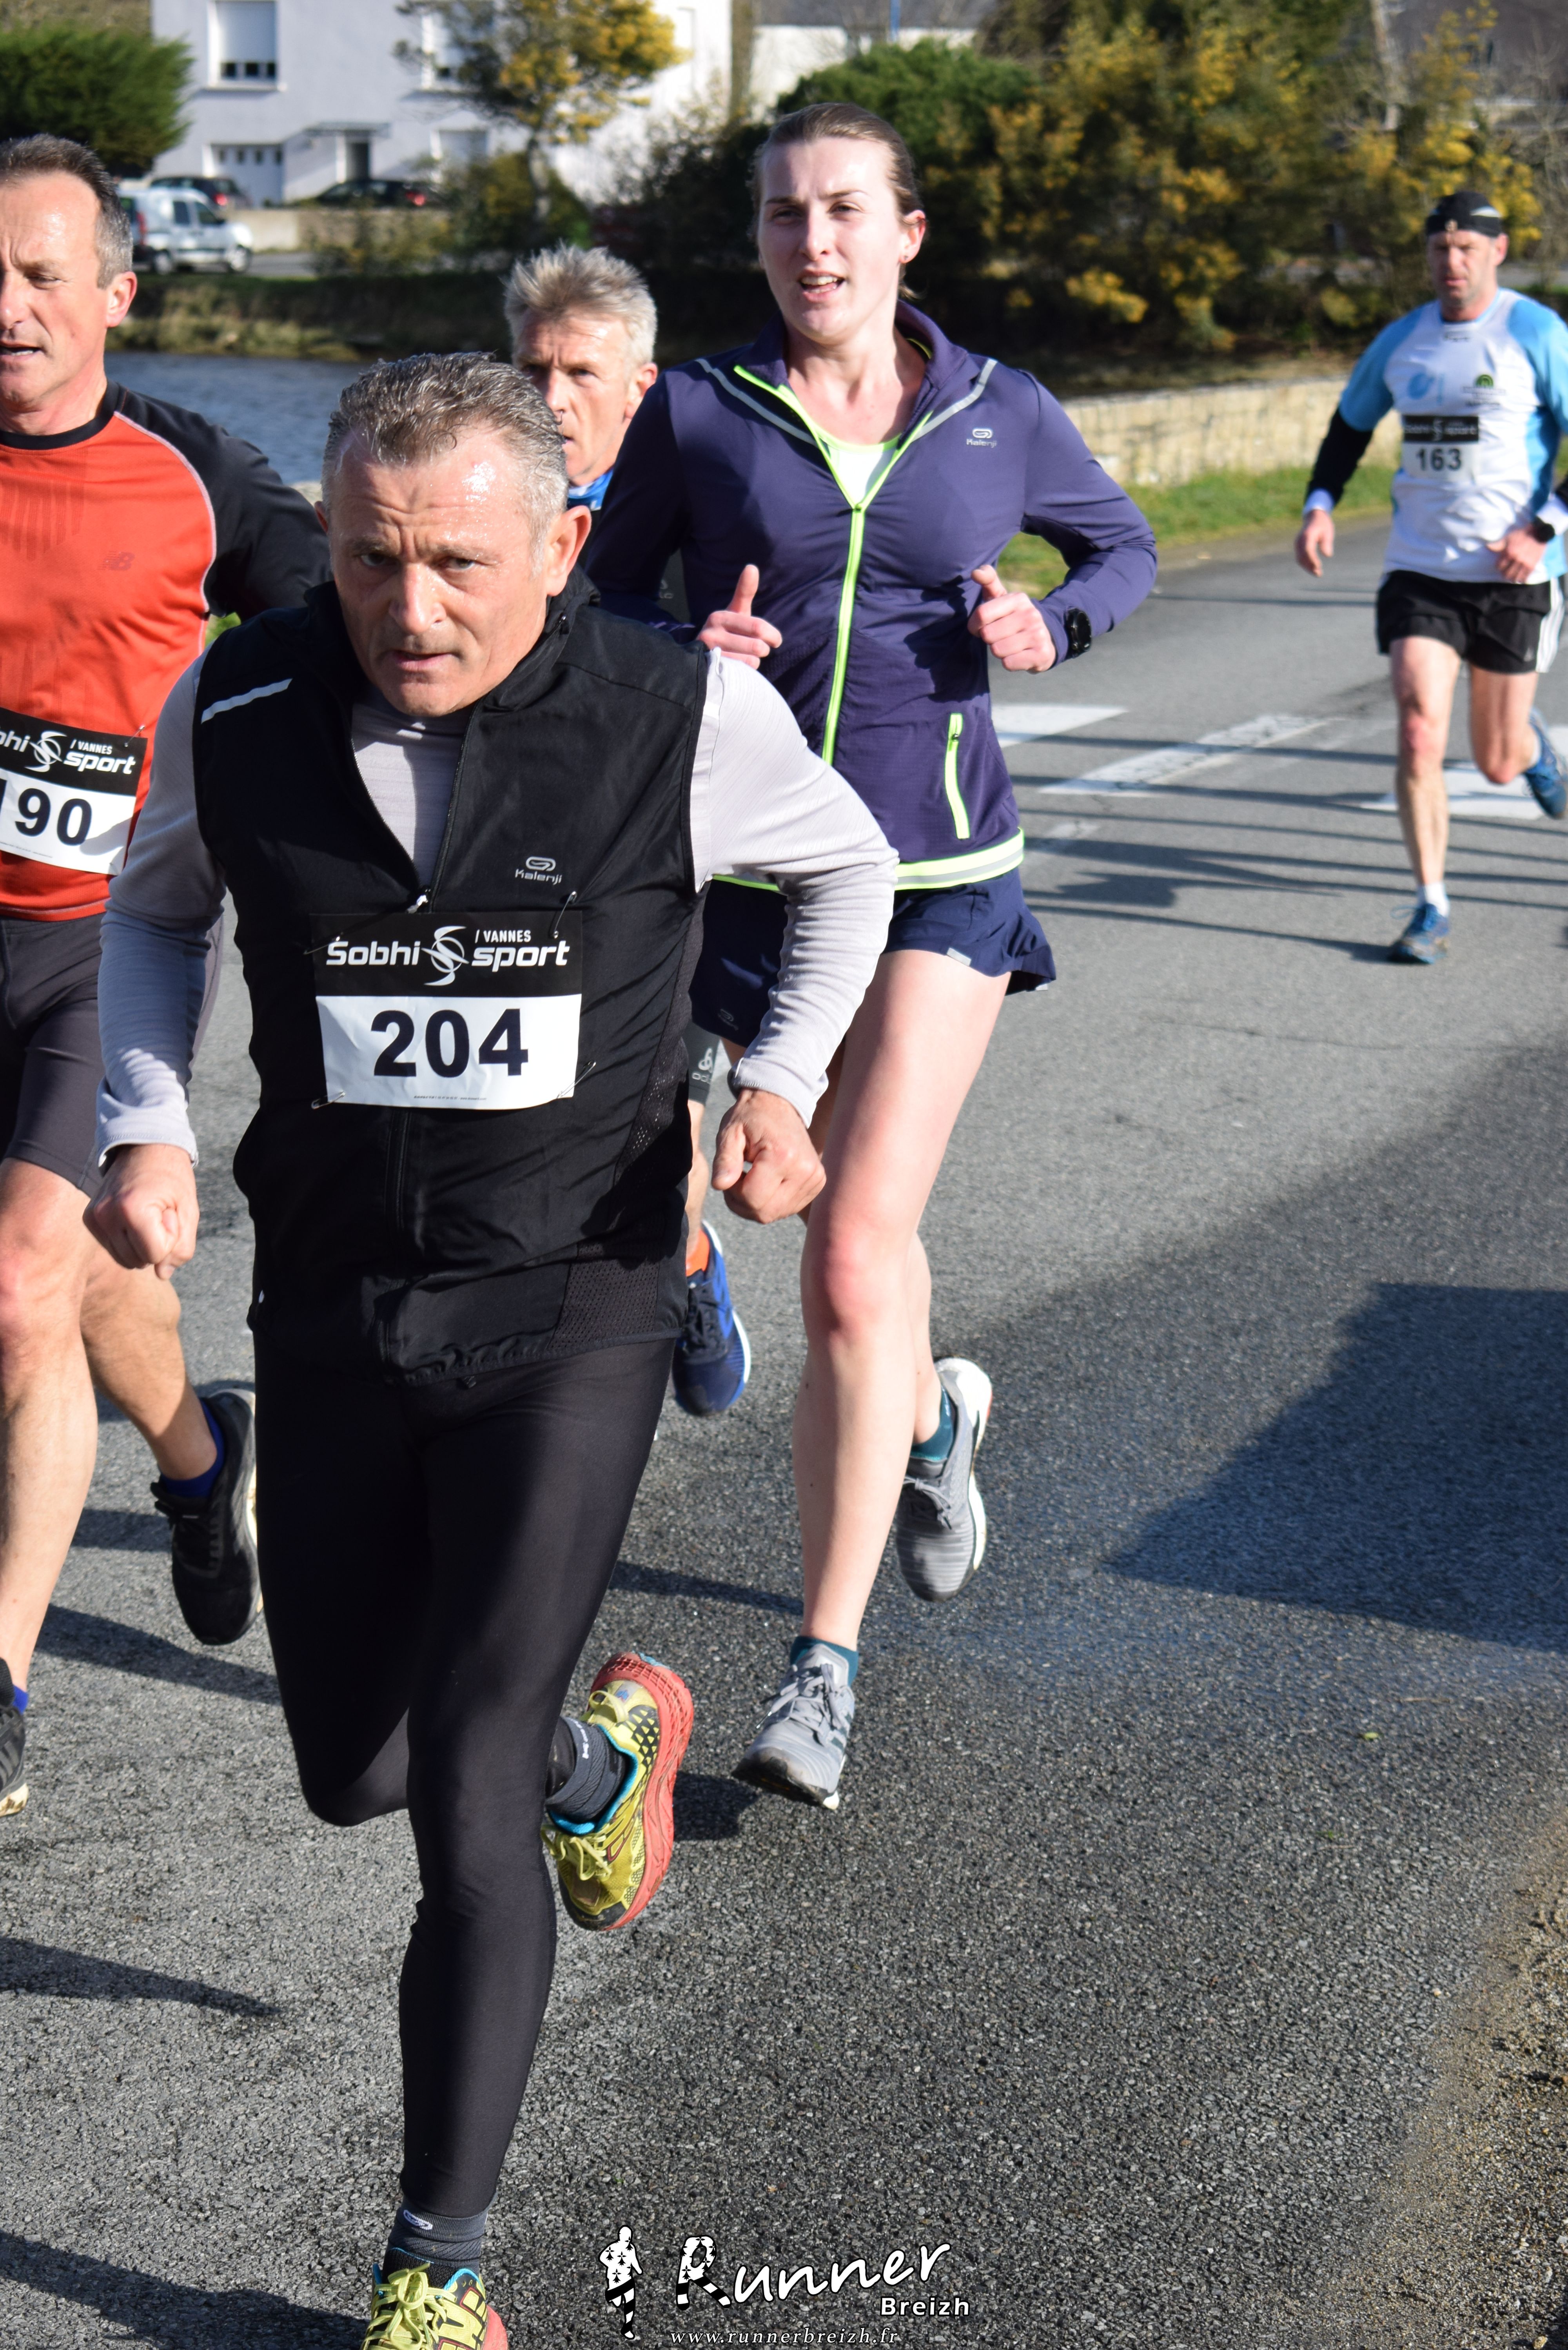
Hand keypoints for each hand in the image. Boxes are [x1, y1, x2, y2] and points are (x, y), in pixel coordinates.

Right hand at [85, 1143, 198, 1279]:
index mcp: (131, 1209)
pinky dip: (128, 1239)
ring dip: (142, 1243)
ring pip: (126, 1259)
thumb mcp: (188, 1211)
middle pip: (139, 1261)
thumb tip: (162, 1274)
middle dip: (156, 1243)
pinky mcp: (89, 1220)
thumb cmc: (172, 1178)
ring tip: (148, 1213)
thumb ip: (181, 1247)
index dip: (170, 1237)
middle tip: (160, 1211)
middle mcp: (106, 1214)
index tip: (169, 1211)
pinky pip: (114, 1248)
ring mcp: (94, 1217)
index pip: (155, 1255)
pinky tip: (134, 1216)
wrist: (145, 1148)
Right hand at [697, 564, 782, 667]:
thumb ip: (745, 591)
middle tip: (759, 650)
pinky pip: (742, 673)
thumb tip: (751, 567)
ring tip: (745, 657)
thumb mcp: (736, 611)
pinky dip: (746, 671)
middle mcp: (711, 634)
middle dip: (763, 649)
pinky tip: (739, 667)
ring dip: (754, 661)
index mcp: (720, 617)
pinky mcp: (711, 672)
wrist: (702, 655)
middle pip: (757, 646)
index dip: (772, 635)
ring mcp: (710, 654)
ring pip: (751, 661)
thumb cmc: (727, 631)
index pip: (758, 627)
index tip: (776, 640)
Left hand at [710, 1086, 823, 1222]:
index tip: (729, 1174)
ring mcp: (814, 1179)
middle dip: (743, 1203)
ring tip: (750, 1178)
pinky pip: (787, 1208)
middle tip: (735, 1180)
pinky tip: (765, 1182)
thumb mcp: (730, 1132)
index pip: (752, 1199)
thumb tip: (720, 1184)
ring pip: (775, 1214)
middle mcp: (805, 1170)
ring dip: (756, 1203)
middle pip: (765, 1212)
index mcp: (783, 1156)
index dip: (733, 1193)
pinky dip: (771, 1201)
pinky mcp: (817, 1183)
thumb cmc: (750, 1118)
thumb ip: (724, 1160)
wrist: (779, 1104)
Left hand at [966, 566, 1055, 670]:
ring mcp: (1038, 635)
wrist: (1045, 639)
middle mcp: (1031, 614)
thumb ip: (988, 581)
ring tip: (1010, 645)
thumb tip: (975, 572)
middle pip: (988, 635)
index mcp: (1018, 599)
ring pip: (997, 650)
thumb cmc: (1012, 618)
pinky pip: (1008, 664)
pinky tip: (1018, 655)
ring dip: (999, 651)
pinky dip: (1009, 662)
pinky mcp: (1041, 655)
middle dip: (989, 639)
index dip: (974, 625)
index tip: (980, 627)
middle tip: (999, 636)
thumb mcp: (1002, 598)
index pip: (981, 614)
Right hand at [1295, 508, 1334, 575]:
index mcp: (1307, 535)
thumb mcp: (1327, 531)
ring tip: (1317, 573)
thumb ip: (1326, 543)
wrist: (1313, 516)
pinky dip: (1305, 564)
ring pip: (1299, 559)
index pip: (1308, 550)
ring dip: (1307, 567)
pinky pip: (1299, 557)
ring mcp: (1297, 543)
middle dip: (1309, 566)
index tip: (1319, 567)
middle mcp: (1300, 540)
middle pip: (1302, 557)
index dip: (1312, 560)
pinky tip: (1313, 568)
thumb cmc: (1322, 524)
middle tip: (1319, 574)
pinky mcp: (1297, 546)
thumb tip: (1327, 555)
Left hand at [1488, 525, 1545, 584]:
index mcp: (1509, 552)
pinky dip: (1521, 580)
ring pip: (1515, 578)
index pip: (1499, 566)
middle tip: (1505, 573)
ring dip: (1512, 578)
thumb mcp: (1508, 538)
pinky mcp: (1532, 565)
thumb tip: (1487, 547)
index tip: (1500, 566)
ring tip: (1512, 577)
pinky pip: (1525, 577)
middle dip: (1504, 574)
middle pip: (1506, 574)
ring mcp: (1524, 563)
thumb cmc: (1522, 535)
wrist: (1539, 534)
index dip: (1498, 567)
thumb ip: (1498, 545)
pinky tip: (1520, 579)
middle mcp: (1516, 559)